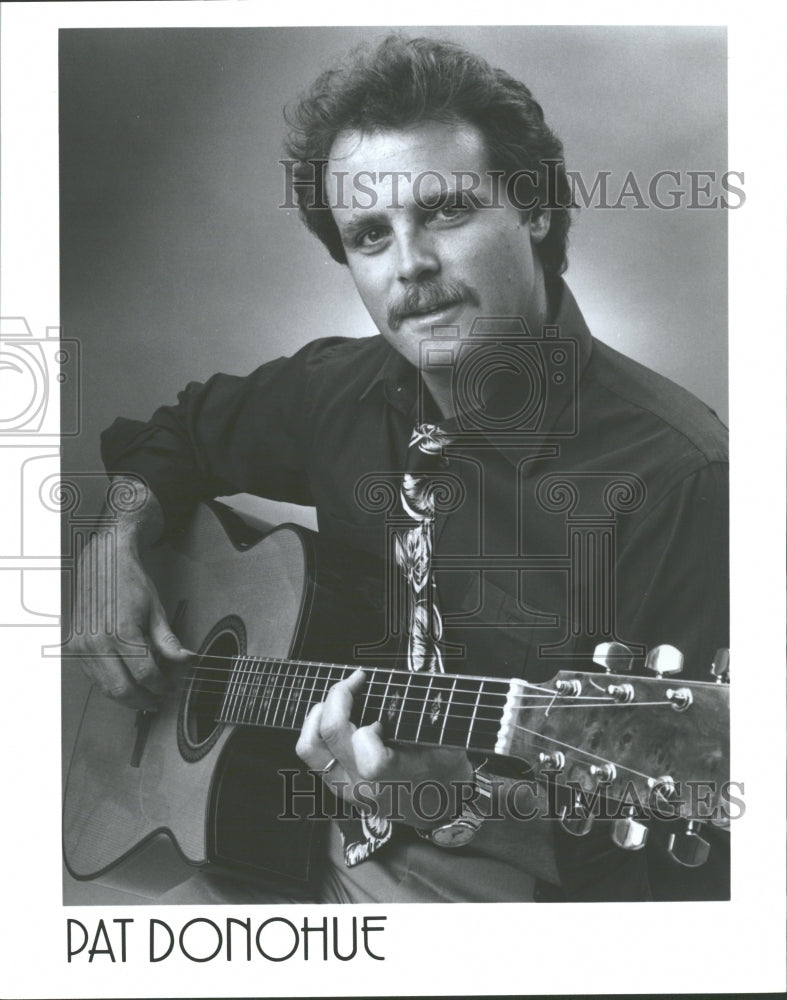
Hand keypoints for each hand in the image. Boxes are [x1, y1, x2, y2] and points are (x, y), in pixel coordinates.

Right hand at [70, 531, 190, 708]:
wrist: (102, 562)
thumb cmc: (128, 582)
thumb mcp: (155, 610)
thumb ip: (168, 641)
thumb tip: (186, 660)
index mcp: (120, 632)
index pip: (144, 674)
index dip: (161, 685)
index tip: (172, 687)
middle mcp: (97, 642)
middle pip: (122, 689)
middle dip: (144, 699)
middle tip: (160, 698)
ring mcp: (83, 646)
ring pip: (106, 688)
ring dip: (128, 698)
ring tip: (146, 695)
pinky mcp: (76, 647)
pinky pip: (94, 678)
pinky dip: (112, 685)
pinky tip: (127, 683)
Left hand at [295, 668, 472, 826]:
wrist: (438, 813)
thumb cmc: (445, 777)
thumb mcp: (449, 748)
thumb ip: (431, 721)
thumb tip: (417, 687)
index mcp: (393, 778)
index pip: (366, 751)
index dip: (366, 721)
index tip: (377, 703)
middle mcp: (362, 786)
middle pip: (328, 736)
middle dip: (338, 697)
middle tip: (354, 681)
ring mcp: (345, 788)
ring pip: (309, 747)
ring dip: (319, 714)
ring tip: (338, 700)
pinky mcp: (337, 787)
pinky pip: (313, 755)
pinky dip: (318, 729)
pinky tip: (337, 717)